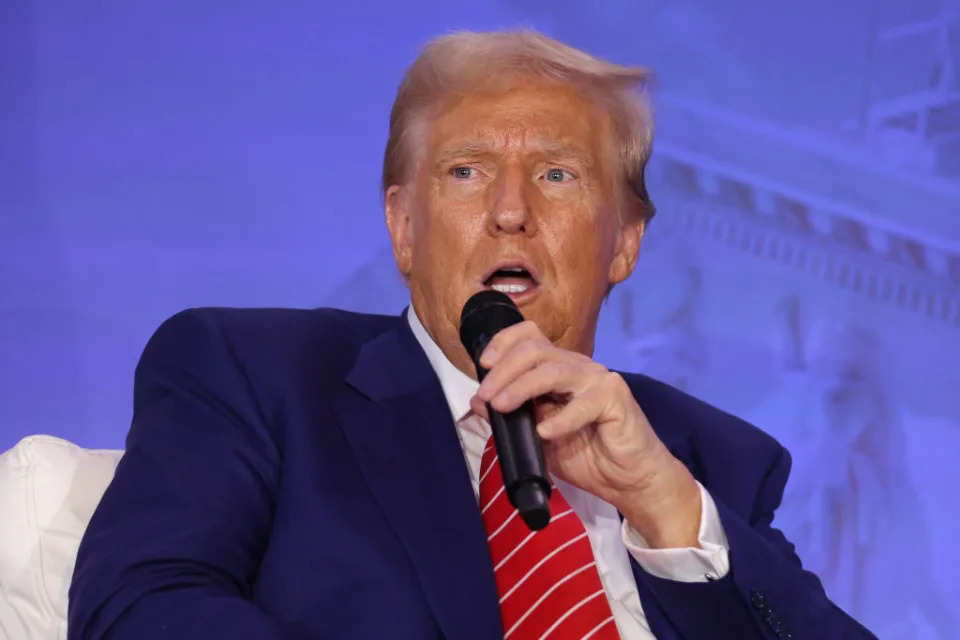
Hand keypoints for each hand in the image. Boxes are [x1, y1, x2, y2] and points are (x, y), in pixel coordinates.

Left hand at [471, 321, 701, 548]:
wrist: (629, 480)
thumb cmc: (588, 456)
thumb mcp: (538, 438)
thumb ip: (513, 419)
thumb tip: (480, 402)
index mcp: (558, 370)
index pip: (529, 336)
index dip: (503, 342)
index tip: (483, 365)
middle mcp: (577, 367)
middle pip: (534, 349)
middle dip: (503, 370)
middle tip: (486, 396)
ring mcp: (598, 380)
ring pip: (553, 369)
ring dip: (521, 387)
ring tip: (503, 407)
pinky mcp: (615, 398)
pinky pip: (583, 403)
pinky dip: (560, 418)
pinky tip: (545, 432)